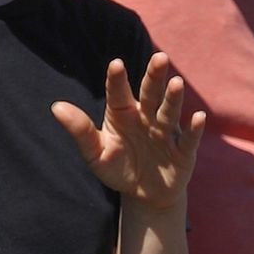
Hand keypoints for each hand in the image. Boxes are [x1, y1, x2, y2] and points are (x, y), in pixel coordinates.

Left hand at [52, 52, 205, 208]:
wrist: (144, 195)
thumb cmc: (118, 169)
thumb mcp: (95, 154)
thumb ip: (79, 131)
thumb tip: (56, 107)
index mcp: (123, 114)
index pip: (119, 93)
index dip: (117, 79)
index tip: (116, 64)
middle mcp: (146, 117)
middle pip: (150, 94)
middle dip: (155, 77)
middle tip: (160, 57)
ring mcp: (165, 133)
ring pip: (169, 112)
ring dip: (173, 98)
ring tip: (176, 83)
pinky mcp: (183, 152)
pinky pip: (188, 139)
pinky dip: (194, 129)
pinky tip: (198, 117)